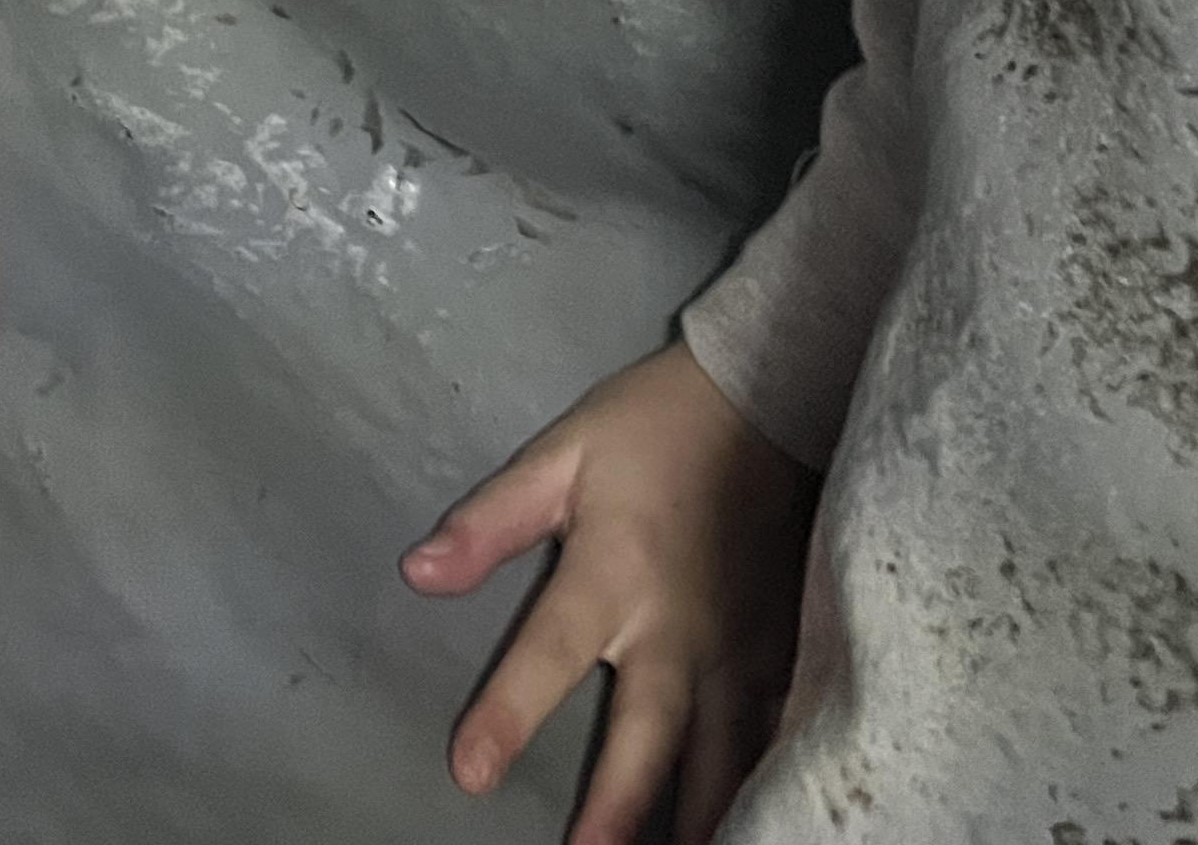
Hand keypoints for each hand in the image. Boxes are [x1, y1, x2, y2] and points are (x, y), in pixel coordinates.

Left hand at [403, 340, 815, 844]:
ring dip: (696, 817)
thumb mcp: (563, 455)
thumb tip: (417, 573)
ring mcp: (737, 648)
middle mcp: (676, 627)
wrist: (766, 396)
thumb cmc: (652, 428)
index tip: (469, 774)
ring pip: (719, 757)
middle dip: (616, 810)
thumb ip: (491, 522)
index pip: (549, 655)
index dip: (507, 715)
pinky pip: (768, 735)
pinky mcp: (780, 650)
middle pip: (645, 736)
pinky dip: (754, 784)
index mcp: (613, 573)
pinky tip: (749, 821)